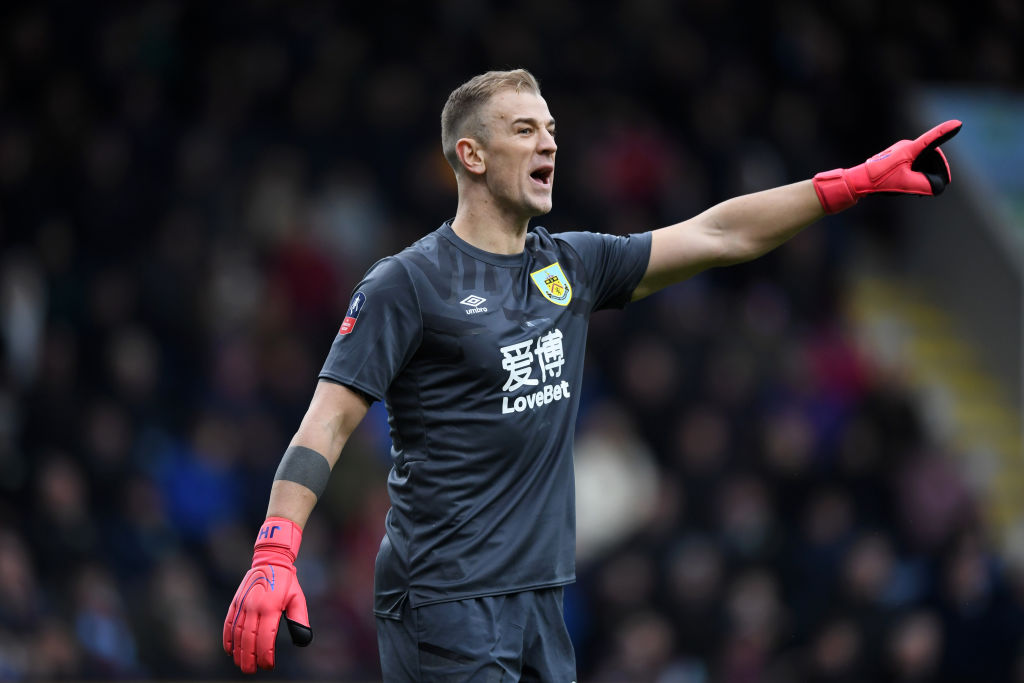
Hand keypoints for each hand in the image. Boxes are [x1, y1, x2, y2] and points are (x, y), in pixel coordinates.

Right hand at [223, 517, 312, 672]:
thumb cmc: (287, 582)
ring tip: (241, 665)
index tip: (268, 665)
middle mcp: (254, 607)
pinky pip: (229, 623)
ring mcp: (243, 604)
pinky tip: (229, 650)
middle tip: (251, 671)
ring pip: (237, 633)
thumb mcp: (298, 598)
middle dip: (249, 657)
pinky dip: (227, 638)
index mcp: (271, 607)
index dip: (265, 654)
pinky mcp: (235, 602)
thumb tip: (303, 640)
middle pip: (249, 639)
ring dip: (238, 651)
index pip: (266, 638)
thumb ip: (300, 619)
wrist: (271, 561)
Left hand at [813, 119, 961, 213]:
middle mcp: (906, 146)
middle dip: (937, 170)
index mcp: (909, 150)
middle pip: (931, 156)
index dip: (945, 132)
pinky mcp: (898, 156)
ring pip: (923, 160)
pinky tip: (915, 185)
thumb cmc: (880, 181)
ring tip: (921, 190)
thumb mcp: (905, 185)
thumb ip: (925, 185)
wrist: (858, 180)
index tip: (958, 123)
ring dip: (927, 173)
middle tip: (937, 186)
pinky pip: (915, 162)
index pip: (931, 140)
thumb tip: (938, 187)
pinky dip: (919, 173)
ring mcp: (901, 150)